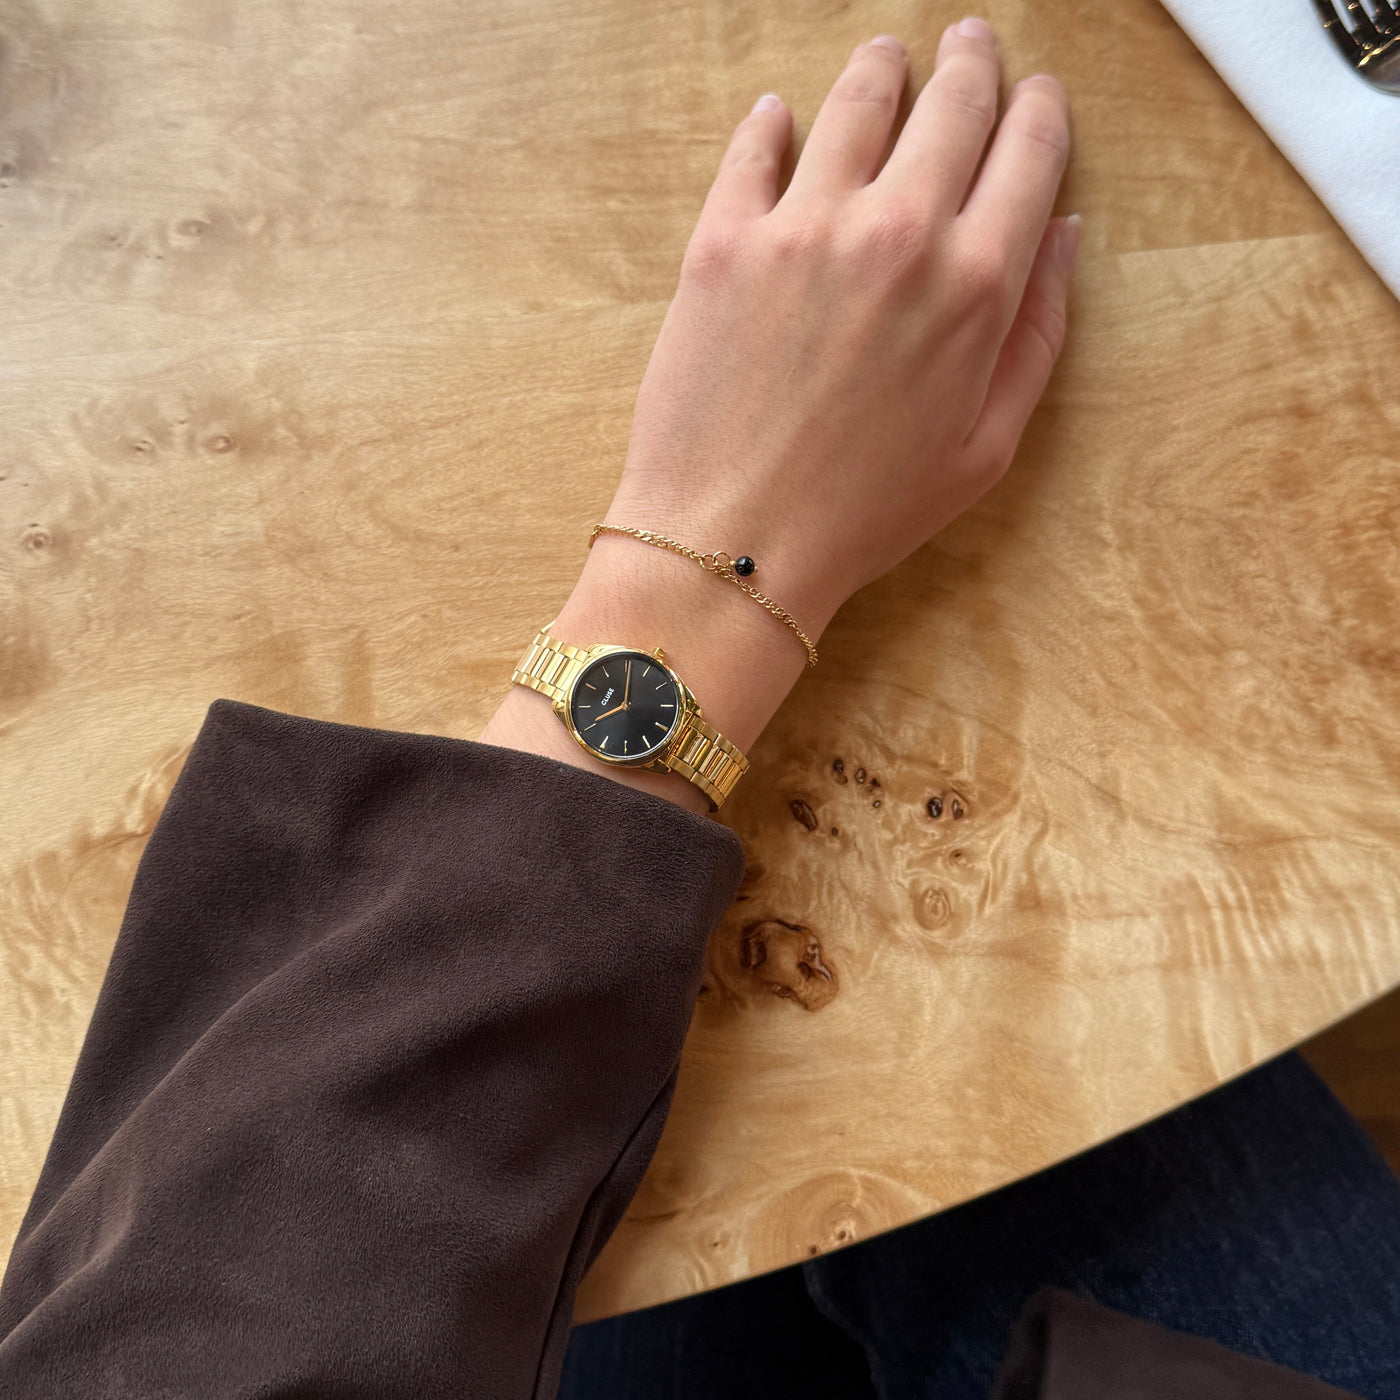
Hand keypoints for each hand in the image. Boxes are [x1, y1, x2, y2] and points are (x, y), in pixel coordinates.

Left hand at [483, 21, 1076, 812]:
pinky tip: (781, 119)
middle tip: (966, 47)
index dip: (1039, 112)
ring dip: (882, 70)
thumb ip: (1037, 333)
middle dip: (970, 64)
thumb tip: (1062, 237)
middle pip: (951, 101)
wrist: (734, 546)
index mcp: (976, 284)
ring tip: (886, 61)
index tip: (1034, 99)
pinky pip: (754, 144)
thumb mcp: (987, 447)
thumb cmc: (864, 513)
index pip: (1029, 150)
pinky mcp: (722, 239)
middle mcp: (898, 233)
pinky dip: (774, 122)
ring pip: (857, 99)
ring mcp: (803, 227)